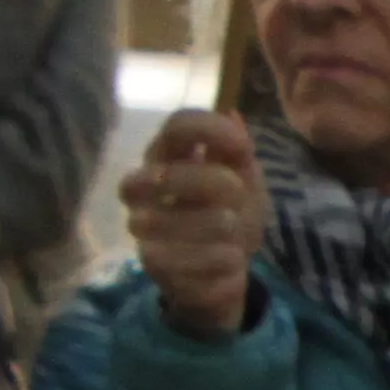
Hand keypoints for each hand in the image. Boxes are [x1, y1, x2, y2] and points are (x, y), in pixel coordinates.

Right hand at [123, 111, 264, 337]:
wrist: (223, 274)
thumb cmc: (230, 219)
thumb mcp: (247, 185)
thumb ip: (240, 154)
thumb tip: (234, 114)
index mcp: (170, 157)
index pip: (177, 125)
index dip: (211, 129)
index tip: (243, 147)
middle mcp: (146, 186)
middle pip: (168, 173)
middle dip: (213, 184)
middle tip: (237, 198)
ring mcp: (142, 225)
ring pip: (173, 219)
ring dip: (218, 226)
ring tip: (233, 232)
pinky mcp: (150, 262)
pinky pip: (183, 258)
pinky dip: (217, 258)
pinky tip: (230, 258)